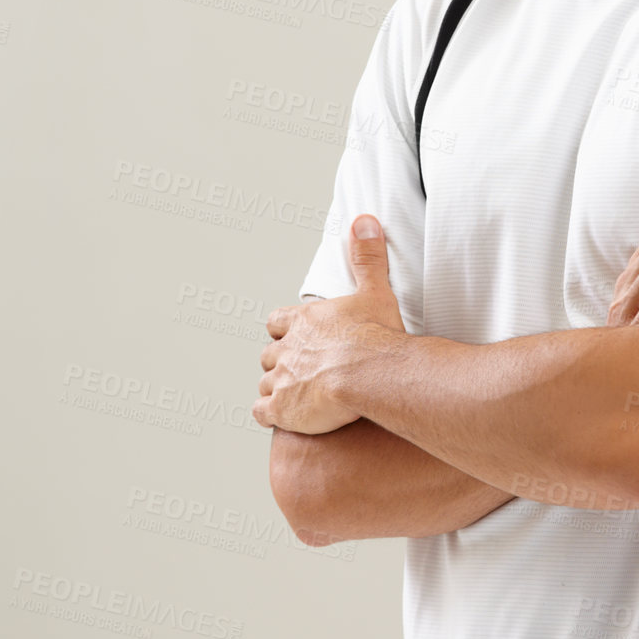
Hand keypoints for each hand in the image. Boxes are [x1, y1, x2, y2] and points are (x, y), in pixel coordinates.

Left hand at [254, 214, 405, 432]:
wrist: (371, 371)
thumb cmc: (376, 335)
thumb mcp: (375, 289)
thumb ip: (367, 256)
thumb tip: (364, 221)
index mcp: (305, 321)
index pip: (278, 322)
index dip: (283, 329)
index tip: (290, 334)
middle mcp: (287, 348)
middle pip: (269, 354)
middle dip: (279, 361)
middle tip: (296, 369)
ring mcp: (282, 379)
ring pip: (265, 383)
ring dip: (275, 388)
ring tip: (292, 396)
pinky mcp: (283, 408)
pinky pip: (262, 412)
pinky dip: (268, 414)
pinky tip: (280, 416)